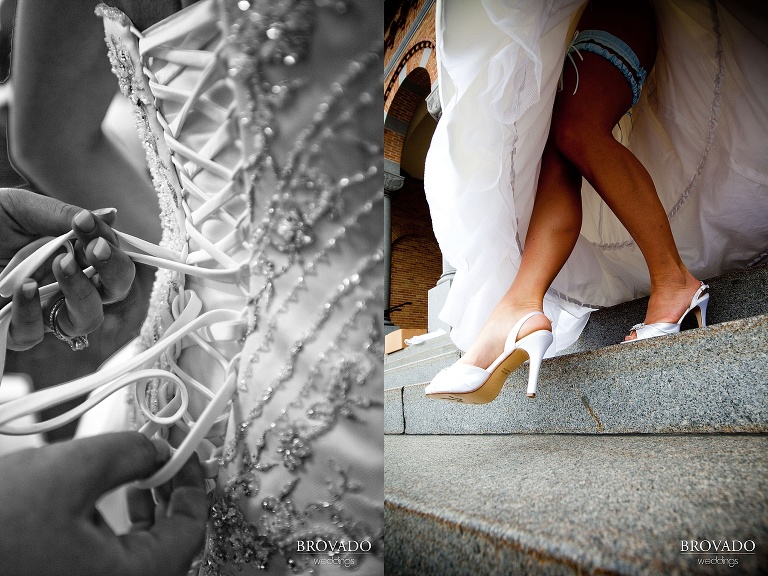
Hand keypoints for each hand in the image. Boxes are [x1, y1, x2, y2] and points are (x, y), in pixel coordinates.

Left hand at [0, 188, 134, 349]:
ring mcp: (40, 308)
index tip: (94, 229)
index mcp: (72, 254)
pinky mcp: (11, 329)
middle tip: (95, 250)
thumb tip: (110, 216)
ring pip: (85, 320)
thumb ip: (62, 215)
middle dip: (113, 271)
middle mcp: (63, 284)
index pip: (112, 260)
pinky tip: (23, 287)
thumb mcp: (19, 207)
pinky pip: (34, 333)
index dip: (115, 249)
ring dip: (81, 292)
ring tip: (61, 264)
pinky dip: (33, 310)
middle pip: (114, 293)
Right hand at [0, 432, 207, 575]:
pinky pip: (109, 565)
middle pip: (169, 546)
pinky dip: (116, 533)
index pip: (190, 530)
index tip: (186, 450)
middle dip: (169, 495)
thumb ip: (128, 454)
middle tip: (165, 457)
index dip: (194, 481)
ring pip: (140, 557)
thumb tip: (158, 451)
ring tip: (137, 475)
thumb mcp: (69, 471)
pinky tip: (101, 503)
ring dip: (145, 513)